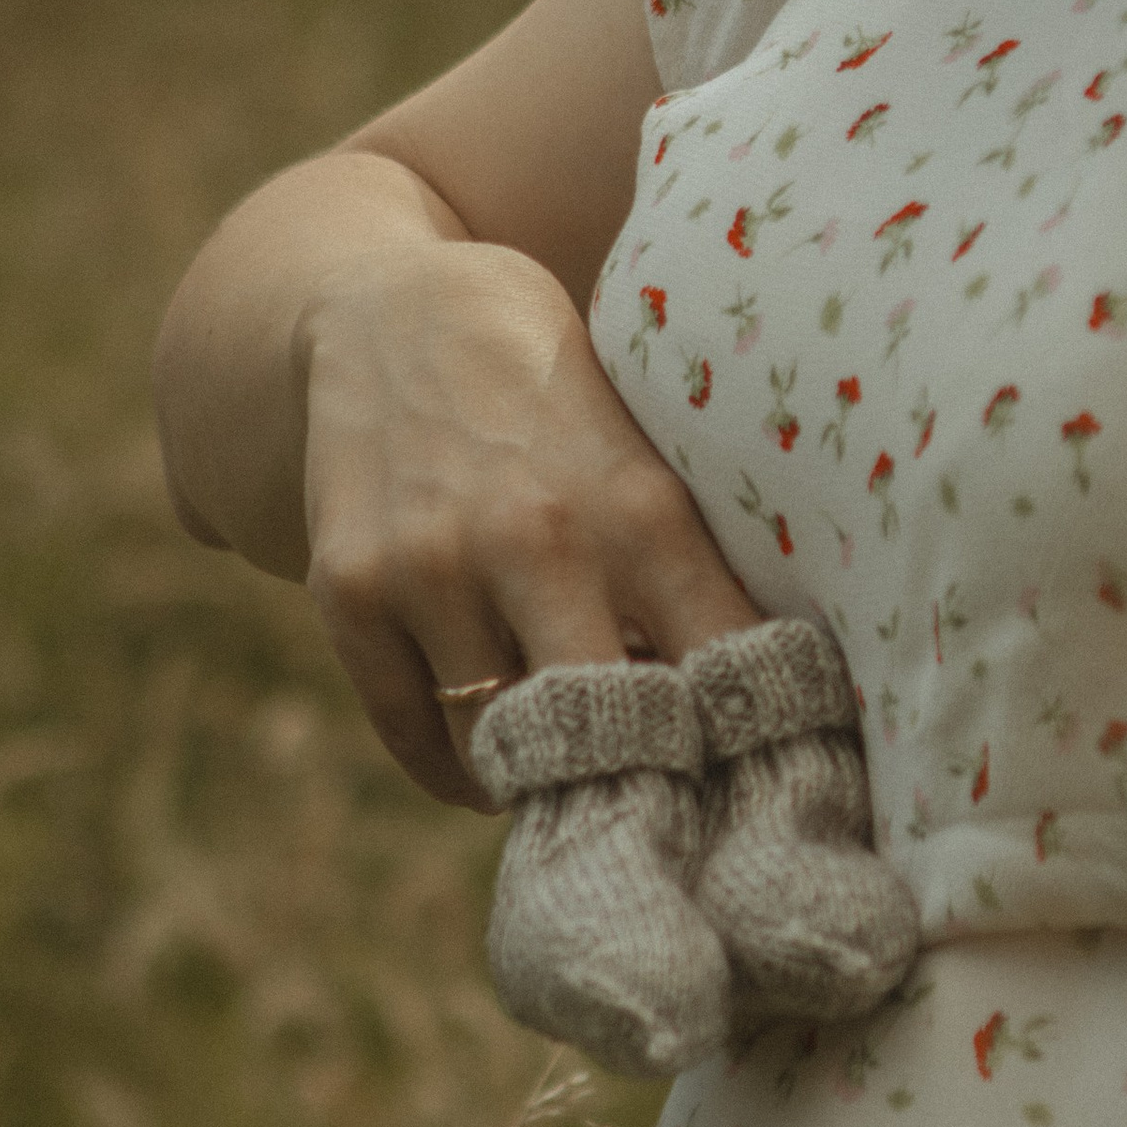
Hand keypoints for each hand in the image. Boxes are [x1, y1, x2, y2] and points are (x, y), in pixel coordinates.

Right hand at [297, 238, 759, 806]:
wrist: (394, 311)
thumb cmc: (558, 397)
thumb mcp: (642, 455)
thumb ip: (688, 566)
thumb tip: (775, 700)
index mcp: (642, 508)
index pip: (721, 671)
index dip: (749, 745)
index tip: (769, 788)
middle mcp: (537, 539)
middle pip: (608, 735)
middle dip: (639, 787)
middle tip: (663, 815)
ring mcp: (432, 567)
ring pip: (499, 751)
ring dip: (538, 781)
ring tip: (571, 776)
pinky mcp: (350, 590)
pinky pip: (415, 739)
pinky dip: (458, 771)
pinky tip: (493, 759)